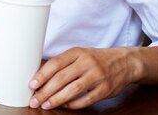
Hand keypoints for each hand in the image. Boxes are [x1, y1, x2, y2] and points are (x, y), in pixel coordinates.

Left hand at [28, 47, 142, 109]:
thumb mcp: (79, 55)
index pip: (55, 63)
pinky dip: (74, 104)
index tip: (32, 84)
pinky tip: (64, 106)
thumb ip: (63, 64)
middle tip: (35, 100)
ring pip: (73, 89)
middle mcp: (87, 63)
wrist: (125, 62)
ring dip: (57, 99)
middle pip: (62, 78)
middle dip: (45, 91)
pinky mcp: (106, 89)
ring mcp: (97, 76)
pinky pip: (87, 99)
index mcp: (77, 52)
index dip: (42, 75)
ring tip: (46, 105)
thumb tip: (40, 77)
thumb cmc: (95, 59)